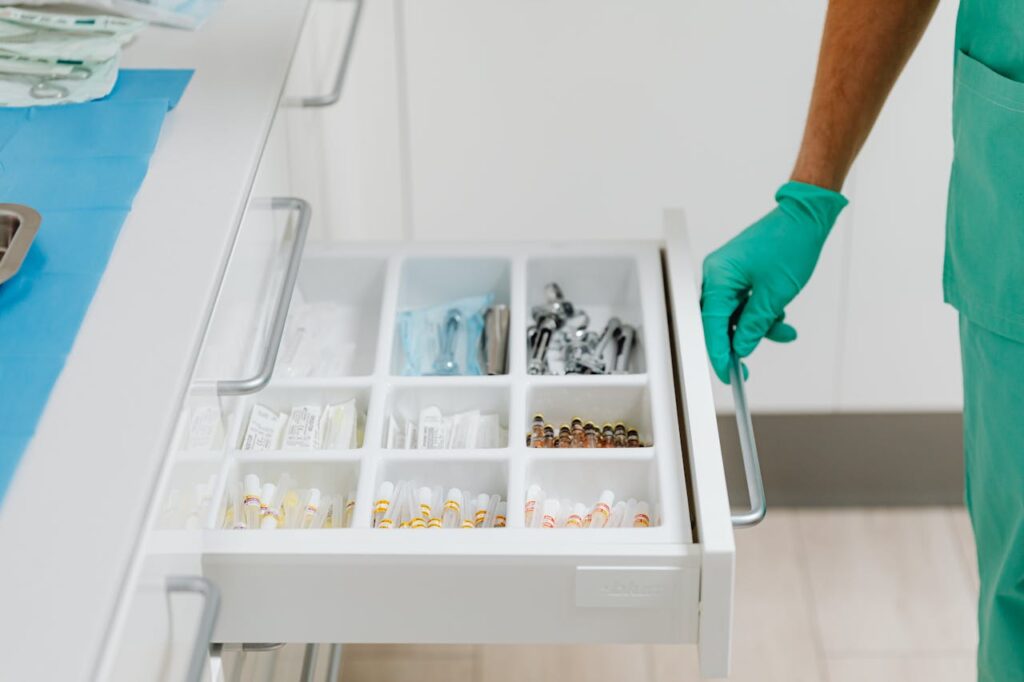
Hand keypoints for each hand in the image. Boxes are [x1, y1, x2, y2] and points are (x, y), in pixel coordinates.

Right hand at [700, 181, 847, 382]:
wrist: (806, 216)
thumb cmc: (790, 243)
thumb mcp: (776, 294)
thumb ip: (754, 325)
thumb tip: (741, 348)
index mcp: (719, 276)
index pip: (711, 324)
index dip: (718, 353)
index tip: (726, 373)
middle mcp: (718, 274)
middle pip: (719, 321)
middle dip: (739, 341)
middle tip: (746, 367)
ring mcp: (728, 273)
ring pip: (735, 314)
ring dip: (757, 327)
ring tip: (784, 331)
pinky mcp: (739, 273)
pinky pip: (743, 302)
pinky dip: (760, 314)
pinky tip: (780, 316)